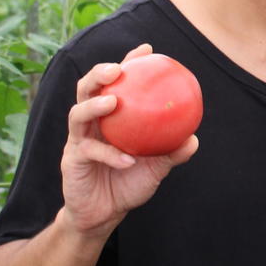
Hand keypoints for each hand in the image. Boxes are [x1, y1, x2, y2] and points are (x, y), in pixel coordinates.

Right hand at [59, 43, 198, 237]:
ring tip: (113, 103)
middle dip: (99, 74)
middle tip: (117, 69)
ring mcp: (78, 140)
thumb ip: (171, 152)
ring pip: (77, 114)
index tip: (147, 49)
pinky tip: (128, 159)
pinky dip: (110, 154)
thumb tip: (194, 138)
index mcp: (110, 117)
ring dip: (95, 106)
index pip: (116, 84)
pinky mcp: (72, 160)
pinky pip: (90, 152)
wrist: (104, 215)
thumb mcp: (155, 168)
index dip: (128, 62)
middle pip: (87, 89)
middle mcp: (91, 124)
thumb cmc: (129, 183)